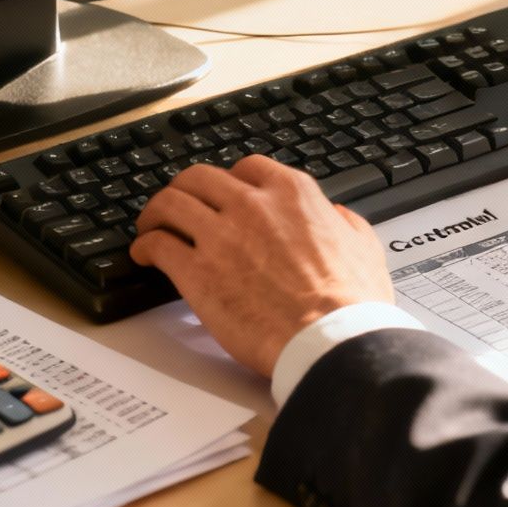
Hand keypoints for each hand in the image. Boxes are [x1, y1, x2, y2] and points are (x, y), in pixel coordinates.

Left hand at [131, 156, 393, 377]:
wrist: (329, 339)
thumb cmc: (349, 302)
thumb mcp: (362, 246)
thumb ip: (345, 223)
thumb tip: (337, 216)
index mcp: (292, 194)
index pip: (248, 167)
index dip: (230, 180)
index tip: (223, 194)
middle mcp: (252, 204)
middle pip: (199, 178)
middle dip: (185, 189)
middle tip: (178, 204)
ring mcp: (220, 235)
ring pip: (170, 203)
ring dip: (156, 213)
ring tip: (150, 227)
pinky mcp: (196, 271)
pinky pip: (157, 244)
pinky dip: (145, 246)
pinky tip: (144, 256)